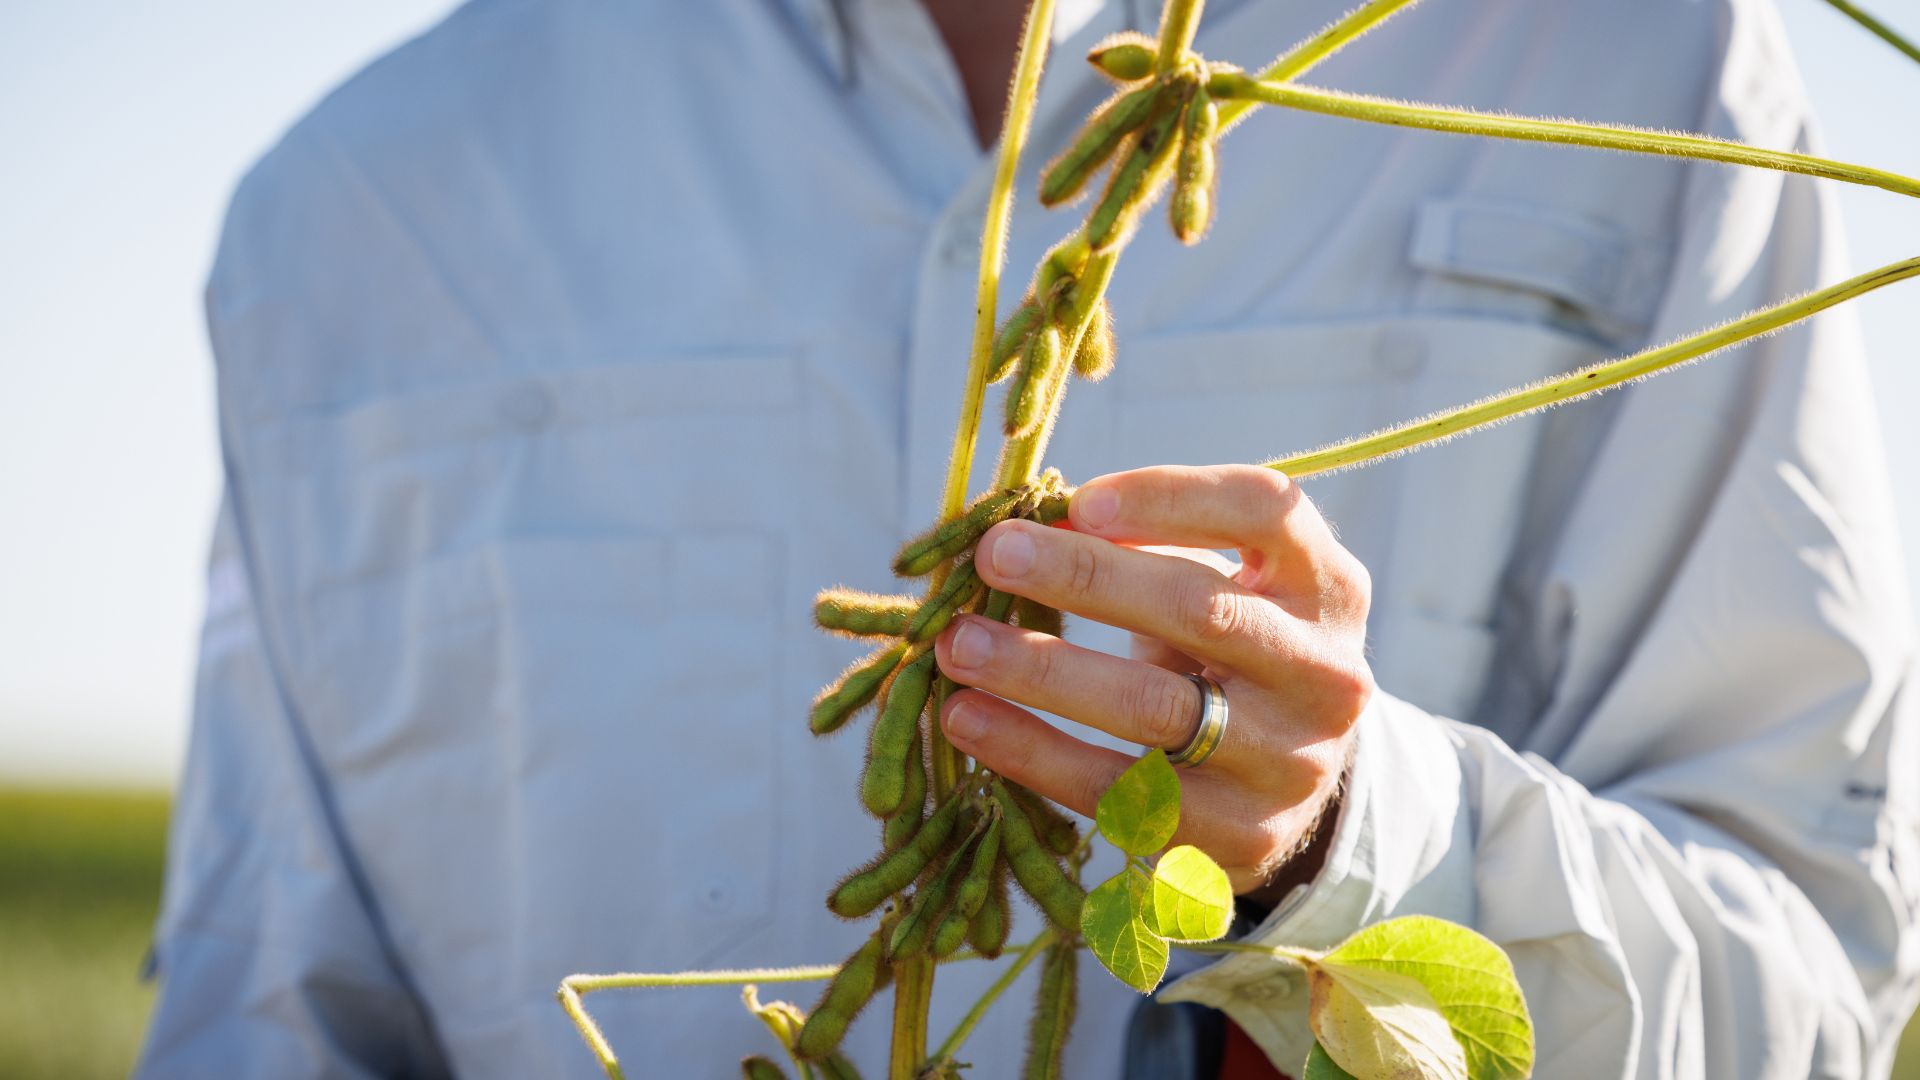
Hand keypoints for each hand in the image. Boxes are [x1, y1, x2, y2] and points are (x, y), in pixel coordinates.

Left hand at [933, 465, 1371, 894]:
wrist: (1289, 784)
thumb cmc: (1226, 652)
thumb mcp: (1218, 585)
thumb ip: (1143, 549)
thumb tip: (1024, 526)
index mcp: (1327, 585)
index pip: (1262, 509)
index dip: (1168, 498)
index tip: (1074, 499)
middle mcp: (1325, 672)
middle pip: (1201, 608)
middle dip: (1084, 578)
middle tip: (993, 556)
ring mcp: (1291, 761)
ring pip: (1154, 709)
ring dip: (1043, 671)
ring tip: (959, 645)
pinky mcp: (1239, 837)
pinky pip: (1121, 791)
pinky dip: (1034, 753)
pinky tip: (970, 721)